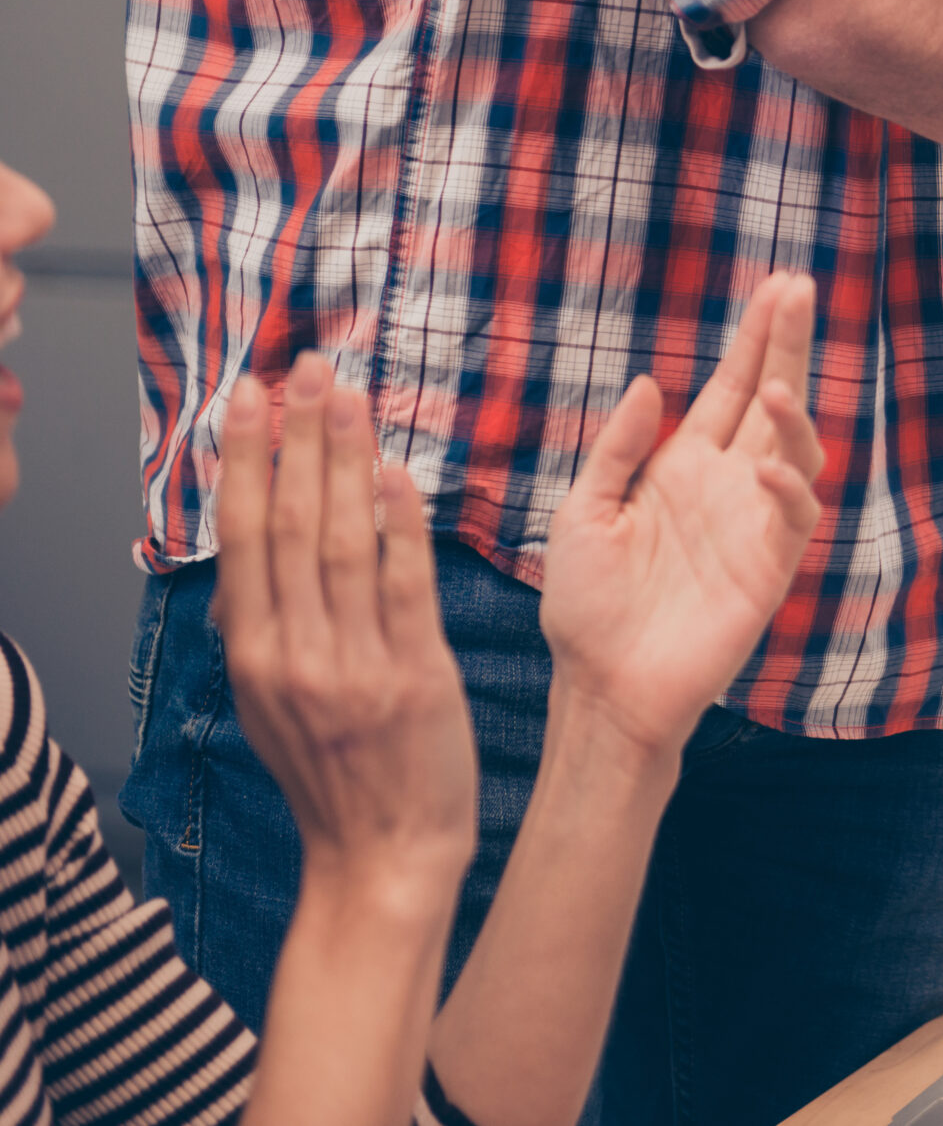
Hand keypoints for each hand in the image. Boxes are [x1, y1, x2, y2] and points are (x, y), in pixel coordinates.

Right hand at [214, 355, 476, 893]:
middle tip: (302, 369)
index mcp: (254, 656)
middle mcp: (293, 653)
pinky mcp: (413, 674)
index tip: (248, 400)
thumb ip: (265, 634)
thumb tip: (249, 567)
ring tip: (345, 395)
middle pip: (288, 524)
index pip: (243, 537)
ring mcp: (352, 663)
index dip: (245, 463)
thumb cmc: (336, 780)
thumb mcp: (275, 706)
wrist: (383, 860)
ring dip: (343, 460)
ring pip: (341, 541)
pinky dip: (399, 525)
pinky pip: (404, 585)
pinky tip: (395, 473)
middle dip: (294, 438)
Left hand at [537, 272, 826, 756]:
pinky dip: (790, 485)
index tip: (776, 286)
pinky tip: (767, 465)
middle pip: (772, 399)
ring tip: (777, 382)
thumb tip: (650, 384)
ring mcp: (753, 523)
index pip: (729, 388)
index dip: (753, 338)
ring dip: (794, 412)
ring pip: (796, 449)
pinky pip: (794, 514)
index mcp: (683, 466)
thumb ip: (617, 449)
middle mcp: (727, 484)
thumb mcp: (582, 512)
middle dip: (787, 345)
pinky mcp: (770, 567)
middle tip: (800, 290)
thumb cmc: (586, 607)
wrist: (603, 687)